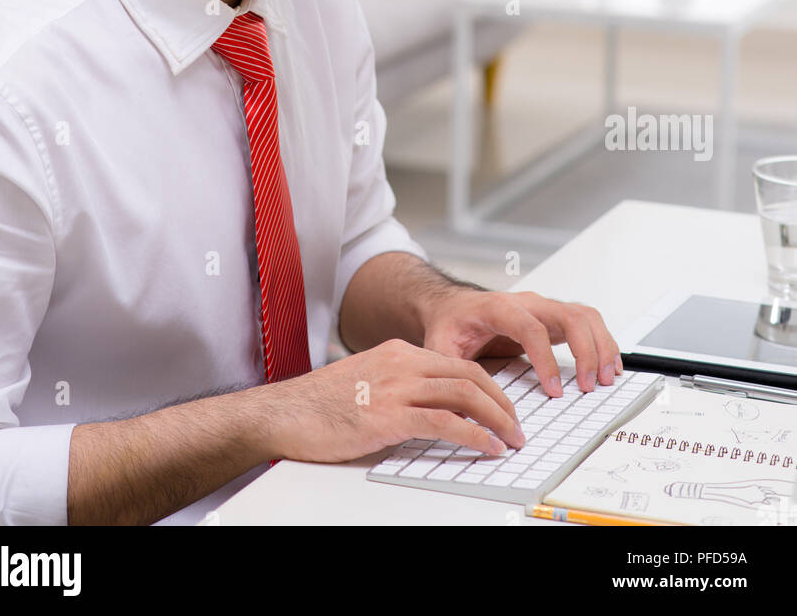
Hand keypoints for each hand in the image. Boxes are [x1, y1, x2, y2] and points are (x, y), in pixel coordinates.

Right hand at [262, 338, 525, 463]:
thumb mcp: (366, 386)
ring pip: (464, 394)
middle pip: (469, 374)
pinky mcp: (389, 415)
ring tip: (513, 439)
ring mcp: (395, 386)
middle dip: (502, 401)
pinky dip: (475, 436)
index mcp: (397, 353)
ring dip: (497, 419)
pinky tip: (488, 448)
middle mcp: (401, 363)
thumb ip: (398, 389)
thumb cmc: (317, 407)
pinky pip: (445, 422)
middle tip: (518, 426)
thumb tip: (431, 414)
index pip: (457, 363)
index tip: (504, 407)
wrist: (283, 414)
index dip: (489, 386)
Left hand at [422, 289, 623, 397]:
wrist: (453, 305)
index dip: (545, 359)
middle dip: (585, 351)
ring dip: (600, 345)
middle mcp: (526, 303)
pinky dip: (602, 342)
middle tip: (589, 386)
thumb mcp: (439, 345)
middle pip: (568, 316)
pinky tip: (608, 366)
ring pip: (583, 316)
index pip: (530, 328)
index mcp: (498, 308)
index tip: (554, 390)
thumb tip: (459, 404)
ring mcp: (543, 308)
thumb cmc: (450, 323)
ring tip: (606, 378)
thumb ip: (448, 370)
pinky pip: (586, 323)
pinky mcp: (553, 319)